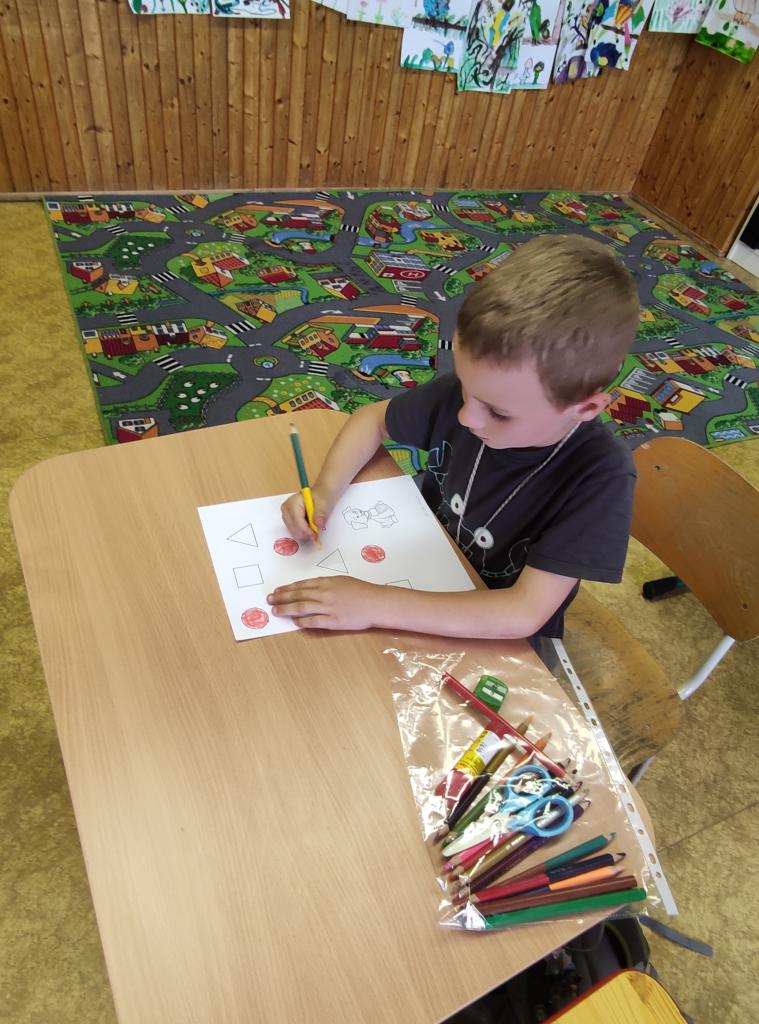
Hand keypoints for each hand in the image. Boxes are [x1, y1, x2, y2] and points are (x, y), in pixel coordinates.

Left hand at [267, 576, 386, 629]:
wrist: (375, 603)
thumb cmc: (361, 590)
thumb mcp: (342, 581)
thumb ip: (326, 583)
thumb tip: (311, 587)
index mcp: (326, 582)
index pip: (301, 585)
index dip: (287, 588)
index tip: (277, 590)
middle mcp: (324, 594)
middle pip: (297, 596)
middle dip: (281, 597)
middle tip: (270, 599)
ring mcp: (328, 608)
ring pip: (301, 608)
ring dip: (286, 609)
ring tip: (276, 610)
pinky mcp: (333, 622)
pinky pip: (313, 621)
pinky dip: (302, 622)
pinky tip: (294, 622)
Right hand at [280, 487, 330, 541]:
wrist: (321, 494)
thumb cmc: (321, 496)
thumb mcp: (324, 503)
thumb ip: (320, 514)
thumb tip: (319, 525)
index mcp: (293, 502)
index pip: (296, 521)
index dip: (306, 530)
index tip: (315, 535)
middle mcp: (286, 509)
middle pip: (293, 528)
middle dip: (305, 533)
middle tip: (316, 534)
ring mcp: (286, 515)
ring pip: (293, 532)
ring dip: (304, 534)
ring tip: (314, 529)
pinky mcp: (289, 521)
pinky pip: (295, 531)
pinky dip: (303, 533)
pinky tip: (309, 528)